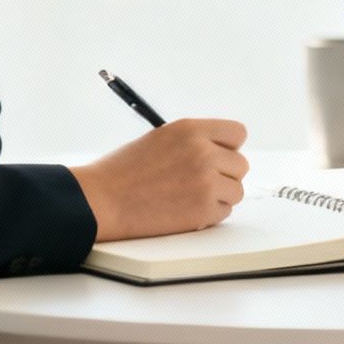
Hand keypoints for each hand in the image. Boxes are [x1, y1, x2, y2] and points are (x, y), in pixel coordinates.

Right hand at [70, 117, 248, 241]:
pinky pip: (225, 212)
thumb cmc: (124, 171)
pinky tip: (184, 210)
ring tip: (189, 197)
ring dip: (219, 196)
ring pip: (236, 191)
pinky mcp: (204, 210)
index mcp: (191, 129)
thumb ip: (194, 141)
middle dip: (224, 174)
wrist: (102, 200)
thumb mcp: (162, 138)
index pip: (237, 133)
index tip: (218, 156)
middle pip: (240, 164)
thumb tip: (223, 151)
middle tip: (200, 182)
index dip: (227, 147)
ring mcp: (206, 182)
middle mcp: (203, 152)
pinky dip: (209, 214)